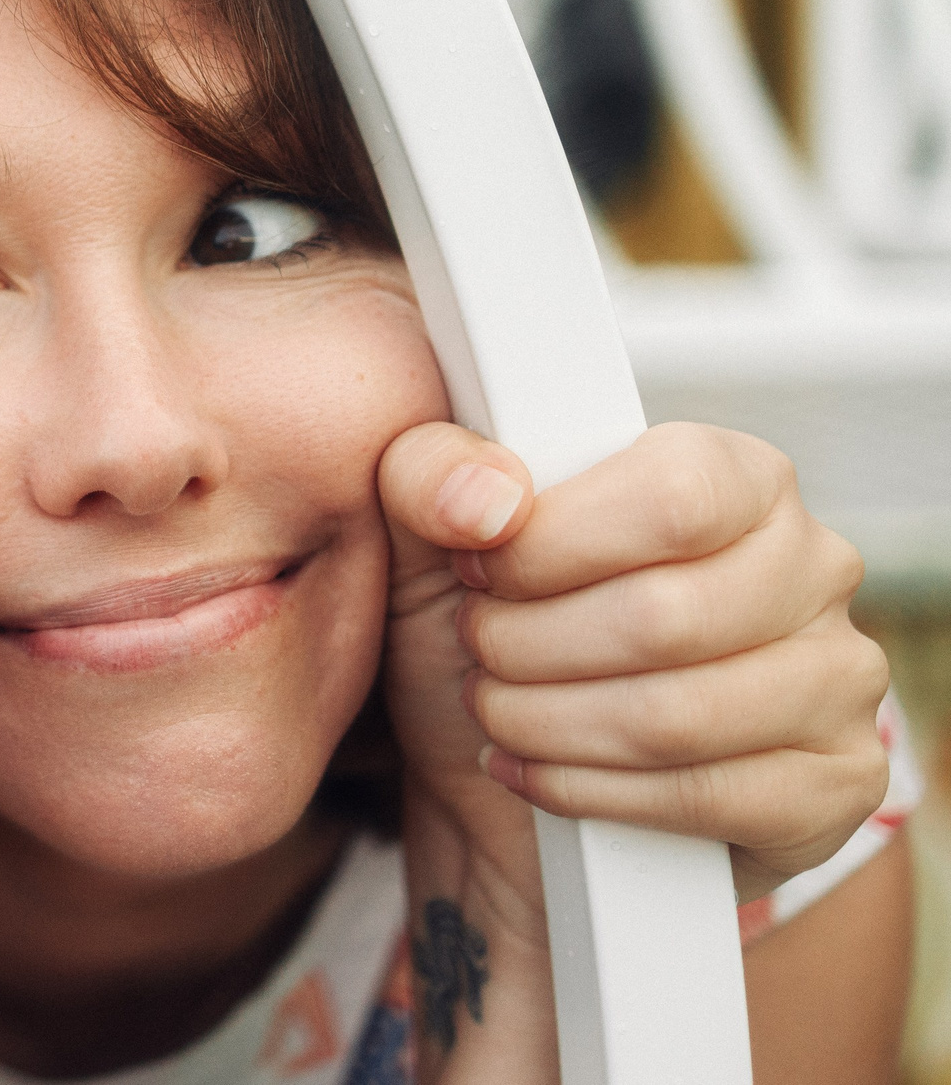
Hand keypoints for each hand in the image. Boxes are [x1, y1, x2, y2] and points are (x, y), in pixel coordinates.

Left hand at [382, 421, 889, 906]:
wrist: (497, 780)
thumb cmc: (497, 629)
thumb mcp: (436, 535)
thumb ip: (432, 475)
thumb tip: (483, 500)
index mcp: (739, 476)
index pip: (671, 496)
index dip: (551, 543)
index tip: (477, 569)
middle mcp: (814, 566)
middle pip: (664, 616)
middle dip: (529, 645)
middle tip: (478, 650)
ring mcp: (840, 680)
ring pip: (677, 716)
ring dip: (547, 721)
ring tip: (495, 706)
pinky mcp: (838, 787)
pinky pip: (706, 798)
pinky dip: (589, 789)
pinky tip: (533, 771)